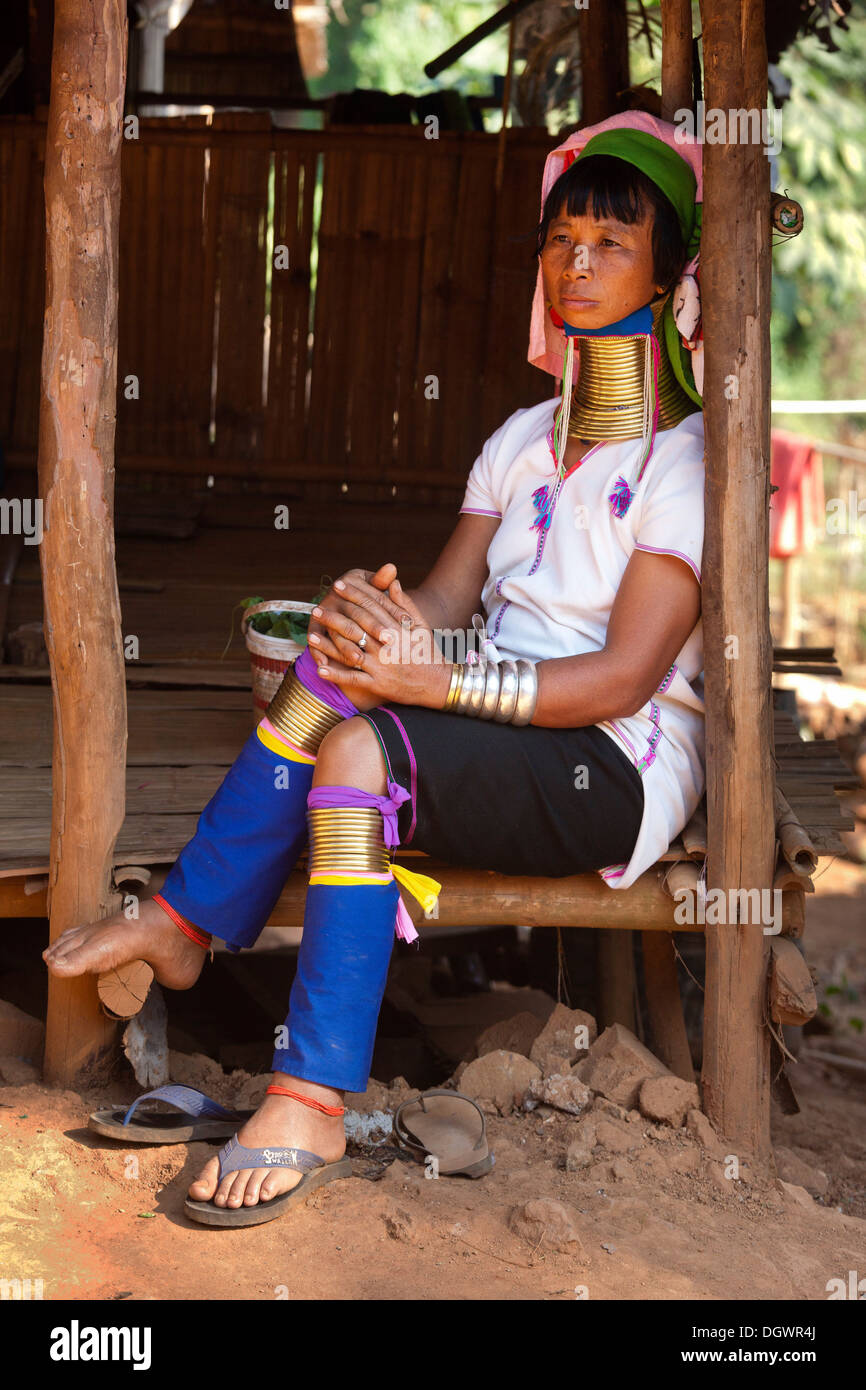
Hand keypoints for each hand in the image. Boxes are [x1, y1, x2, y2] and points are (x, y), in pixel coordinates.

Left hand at [310, 576, 450, 709]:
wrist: (438, 683)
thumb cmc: (427, 652)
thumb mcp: (420, 625)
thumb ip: (405, 604)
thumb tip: (393, 582)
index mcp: (397, 629)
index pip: (372, 606)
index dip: (354, 594)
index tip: (339, 585)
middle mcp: (386, 645)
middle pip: (356, 626)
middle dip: (335, 616)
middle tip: (317, 608)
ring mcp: (380, 666)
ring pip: (349, 652)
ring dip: (328, 644)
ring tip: (311, 634)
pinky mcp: (377, 684)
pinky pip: (352, 679)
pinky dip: (335, 675)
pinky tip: (319, 669)